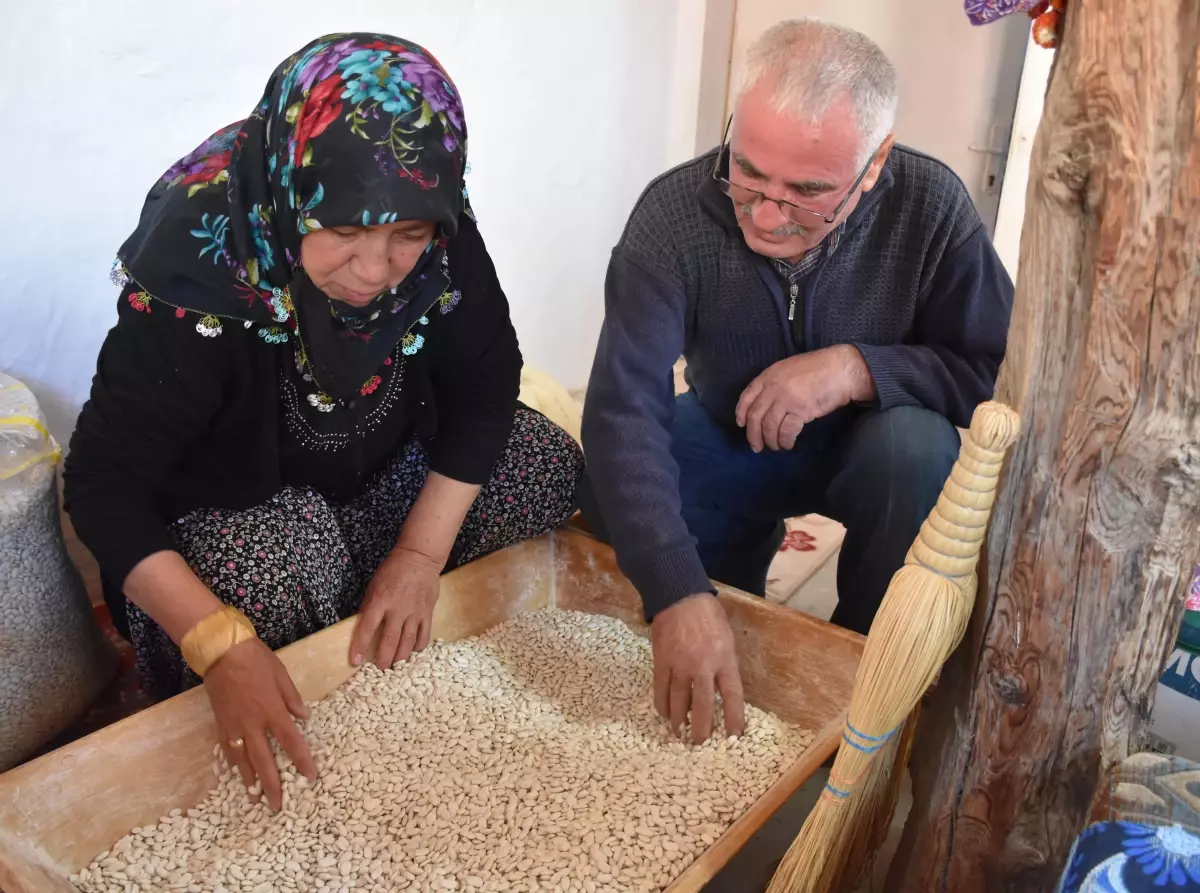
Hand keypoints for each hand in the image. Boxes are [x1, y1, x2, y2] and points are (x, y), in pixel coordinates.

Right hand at [204, 638, 316, 810]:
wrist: (221, 652)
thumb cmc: (255, 659)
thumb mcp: (281, 674)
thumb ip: (292, 698)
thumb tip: (304, 717)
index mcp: (272, 710)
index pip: (290, 741)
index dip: (301, 760)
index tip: (310, 776)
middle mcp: (253, 723)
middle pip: (264, 761)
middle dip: (272, 785)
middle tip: (277, 806)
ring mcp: (234, 725)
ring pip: (242, 760)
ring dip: (250, 782)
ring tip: (255, 799)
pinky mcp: (220, 723)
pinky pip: (228, 749)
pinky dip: (234, 764)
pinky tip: (239, 774)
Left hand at [350, 547, 439, 668]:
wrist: (419, 558)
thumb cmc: (392, 570)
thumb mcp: (374, 586)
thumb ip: (370, 606)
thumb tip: (365, 626)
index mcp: (380, 601)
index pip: (367, 628)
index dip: (360, 646)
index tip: (356, 661)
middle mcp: (397, 609)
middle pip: (389, 640)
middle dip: (383, 658)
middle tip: (380, 669)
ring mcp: (414, 612)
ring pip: (408, 642)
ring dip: (400, 657)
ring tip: (395, 665)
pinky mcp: (427, 612)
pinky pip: (424, 635)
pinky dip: (418, 646)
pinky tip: (413, 651)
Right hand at [651, 593, 745, 743]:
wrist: (679, 596)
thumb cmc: (708, 615)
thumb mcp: (727, 638)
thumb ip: (725, 664)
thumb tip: (722, 690)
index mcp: (725, 660)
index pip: (733, 697)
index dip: (734, 719)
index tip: (734, 736)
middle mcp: (703, 666)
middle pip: (704, 706)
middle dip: (703, 729)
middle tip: (700, 743)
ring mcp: (680, 665)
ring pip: (680, 702)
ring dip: (680, 720)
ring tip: (680, 733)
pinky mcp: (661, 662)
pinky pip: (661, 690)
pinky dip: (662, 705)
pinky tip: (664, 714)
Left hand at [735, 345, 874, 451]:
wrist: (842, 369)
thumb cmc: (820, 368)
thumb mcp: (790, 369)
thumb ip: (776, 383)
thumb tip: (768, 405)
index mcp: (769, 375)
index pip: (747, 396)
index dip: (741, 412)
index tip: (741, 424)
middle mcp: (774, 387)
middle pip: (756, 416)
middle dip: (753, 435)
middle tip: (756, 446)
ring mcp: (786, 398)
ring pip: (769, 426)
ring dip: (771, 441)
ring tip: (775, 446)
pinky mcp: (800, 410)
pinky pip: (786, 431)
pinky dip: (785, 441)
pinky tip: (788, 444)